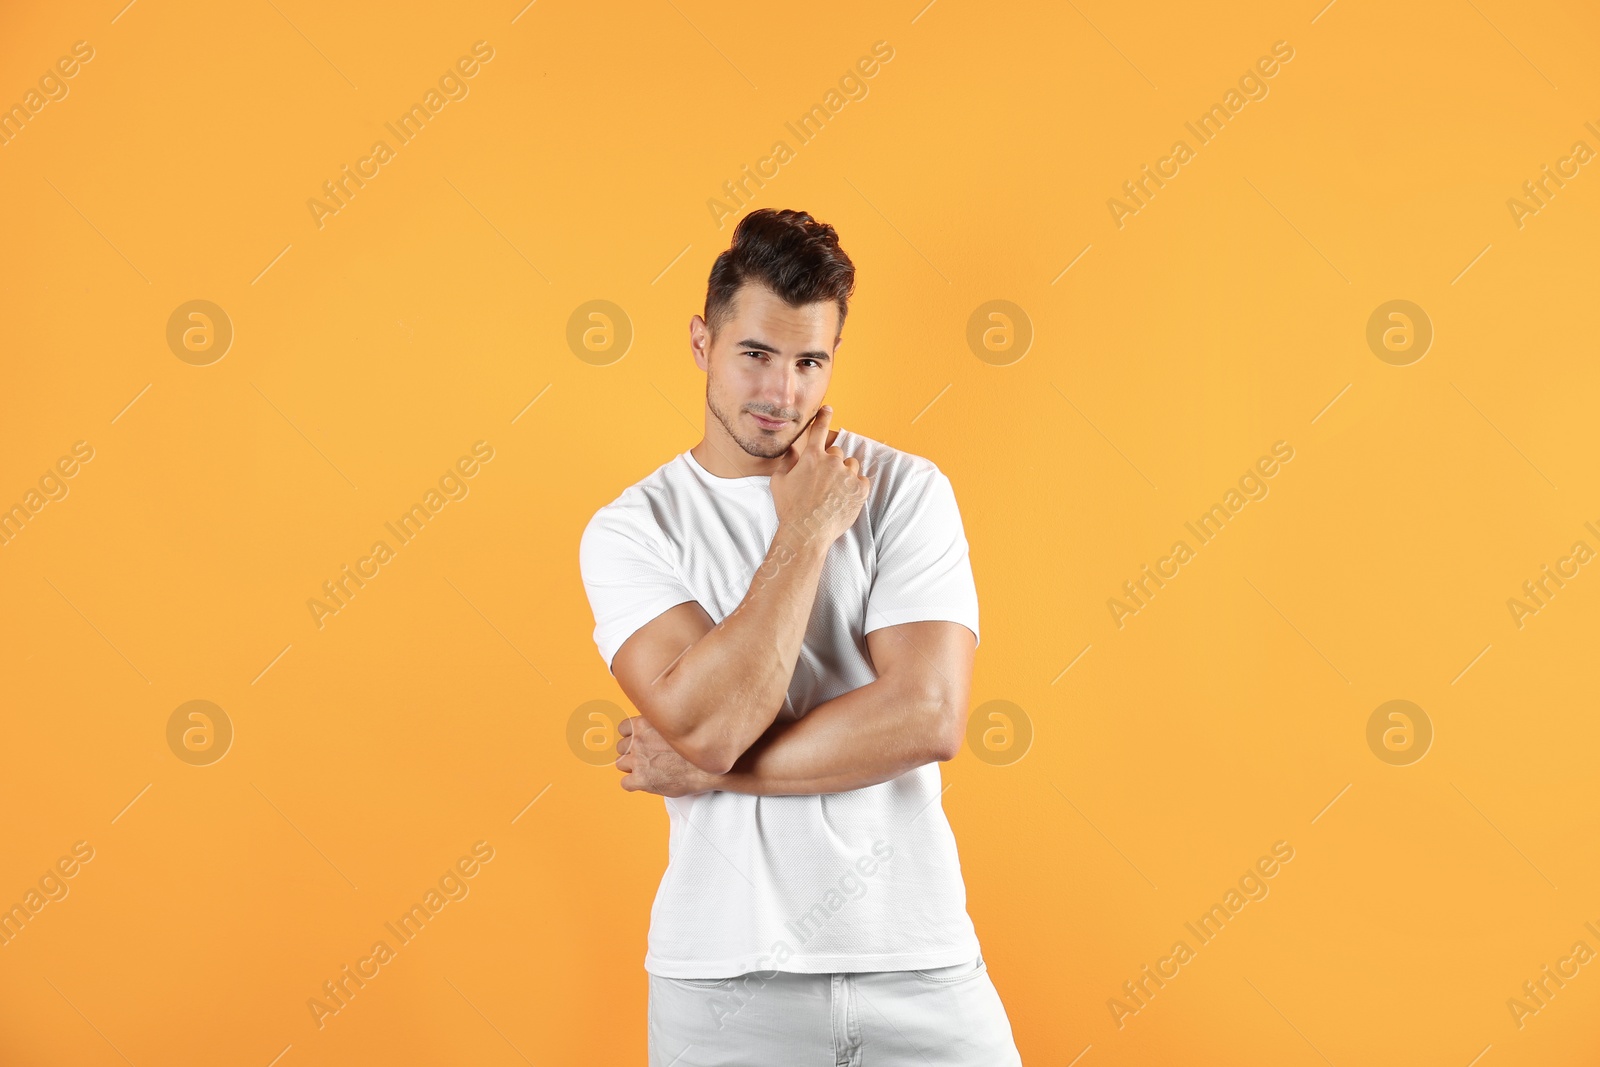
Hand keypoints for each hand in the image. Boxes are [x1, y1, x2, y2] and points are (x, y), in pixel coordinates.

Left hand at [616, 715, 719, 796]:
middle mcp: (639, 740)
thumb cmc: (695, 748)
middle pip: (620, 747)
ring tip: (647, 770)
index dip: (631, 736)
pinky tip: (646, 782)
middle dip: (631, 752)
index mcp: (645, 723)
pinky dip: (633, 784)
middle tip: (645, 758)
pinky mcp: (640, 779)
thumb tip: (655, 726)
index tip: (639, 741)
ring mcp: (638, 760)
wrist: (708, 768)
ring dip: (631, 768)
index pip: (623, 728)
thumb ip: (659, 726)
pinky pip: (625, 783)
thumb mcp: (675, 726)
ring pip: (620, 764)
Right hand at [769, 405, 869, 548]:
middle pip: (837, 452)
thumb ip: (786, 462)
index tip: (828, 408)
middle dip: (831, 463)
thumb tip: (791, 450)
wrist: (806, 532)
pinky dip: (856, 487)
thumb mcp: (779, 482)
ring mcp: (847, 475)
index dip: (824, 416)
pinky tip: (844, 498)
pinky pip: (862, 480)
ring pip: (851, 465)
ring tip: (834, 492)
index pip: (819, 429)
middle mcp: (831, 461)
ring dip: (845, 473)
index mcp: (811, 456)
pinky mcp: (859, 490)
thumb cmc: (789, 509)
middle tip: (824, 482)